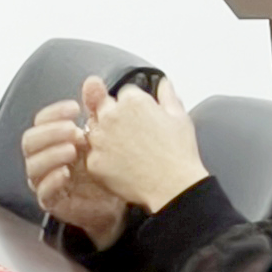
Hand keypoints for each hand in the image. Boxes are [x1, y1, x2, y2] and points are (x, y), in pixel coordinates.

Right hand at [19, 101, 129, 242]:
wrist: (117, 202)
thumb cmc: (105, 167)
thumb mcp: (104, 134)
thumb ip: (96, 108)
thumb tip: (92, 81)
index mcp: (53, 142)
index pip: (40, 122)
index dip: (53, 113)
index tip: (74, 108)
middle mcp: (45, 160)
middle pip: (30, 142)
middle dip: (50, 133)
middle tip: (72, 129)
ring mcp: (46, 181)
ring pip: (33, 166)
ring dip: (51, 155)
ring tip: (72, 150)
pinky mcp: (53, 202)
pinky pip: (43, 193)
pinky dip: (52, 182)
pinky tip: (66, 174)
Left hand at [79, 77, 209, 213]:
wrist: (172, 187)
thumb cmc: (179, 154)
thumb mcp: (180, 117)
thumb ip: (167, 95)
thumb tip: (163, 83)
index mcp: (132, 101)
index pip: (123, 93)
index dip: (132, 106)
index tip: (141, 118)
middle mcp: (111, 116)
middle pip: (103, 107)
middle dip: (113, 116)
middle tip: (131, 135)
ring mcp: (99, 140)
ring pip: (93, 130)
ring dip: (104, 137)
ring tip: (126, 152)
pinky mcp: (93, 162)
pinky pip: (91, 155)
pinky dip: (102, 160)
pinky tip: (120, 166)